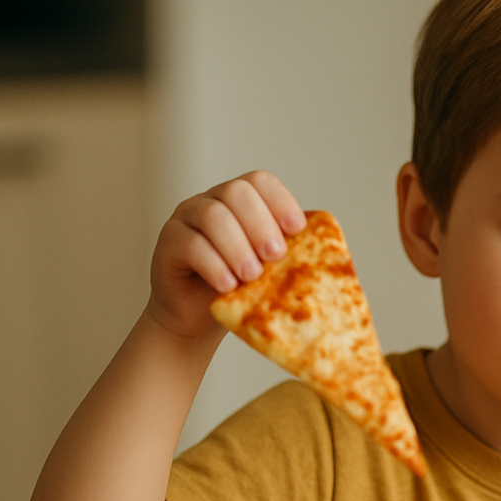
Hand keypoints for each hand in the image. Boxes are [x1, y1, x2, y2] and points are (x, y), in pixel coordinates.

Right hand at [147, 171, 305, 338]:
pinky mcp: (168, 241)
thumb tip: (332, 257)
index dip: (281, 201)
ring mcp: (186, 218)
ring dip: (238, 246)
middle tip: (275, 256)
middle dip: (261, 224)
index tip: (297, 230)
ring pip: (212, 215)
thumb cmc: (241, 292)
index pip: (260, 182)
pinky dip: (213, 264)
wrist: (198, 319)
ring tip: (251, 276)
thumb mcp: (272, 271)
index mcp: (242, 202)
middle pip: (236, 192)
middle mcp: (212, 201)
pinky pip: (189, 243)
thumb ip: (293, 256)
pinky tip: (227, 285)